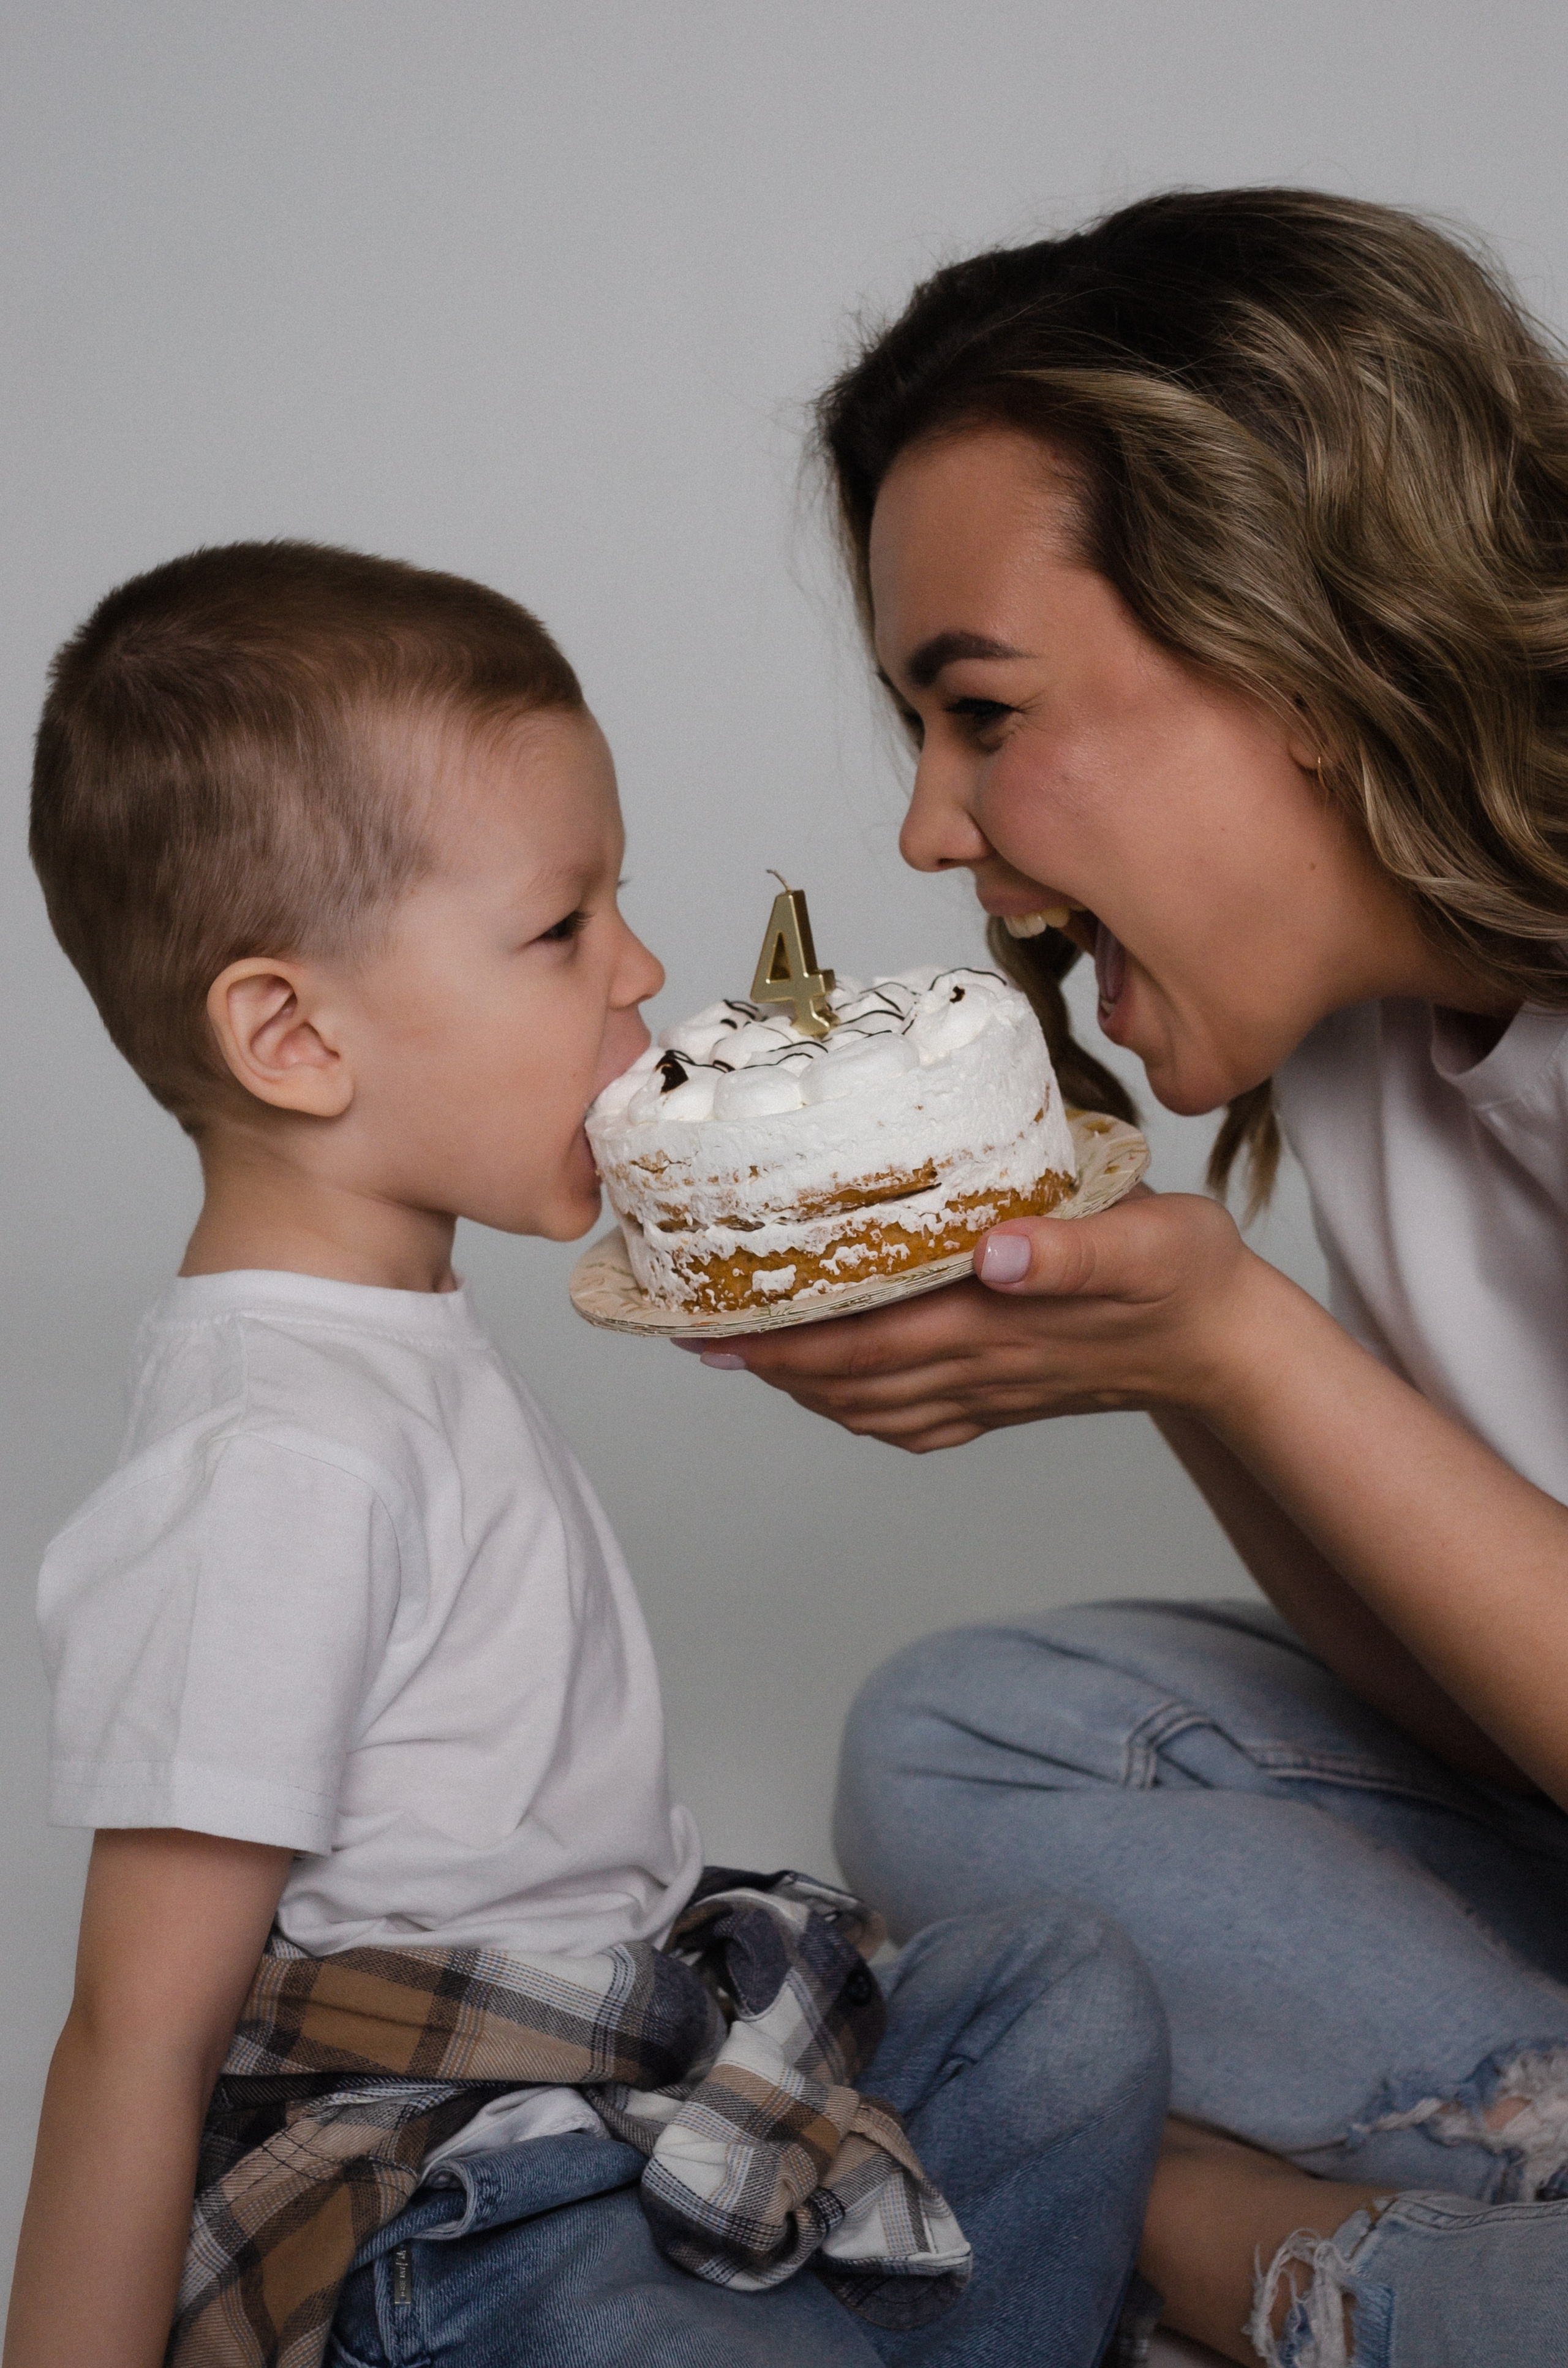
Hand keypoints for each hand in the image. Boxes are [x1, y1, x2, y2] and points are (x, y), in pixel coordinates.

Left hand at [689, 1192, 1258, 1451]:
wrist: (1231, 1346)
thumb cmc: (1188, 1277)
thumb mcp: (1145, 1242)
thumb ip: (1072, 1248)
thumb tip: (997, 1251)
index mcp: (995, 1326)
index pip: (863, 1342)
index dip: (783, 1340)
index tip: (713, 1324)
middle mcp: (980, 1368)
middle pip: (848, 1380)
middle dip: (768, 1363)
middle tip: (695, 1335)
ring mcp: (991, 1392)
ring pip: (872, 1405)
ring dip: (802, 1386)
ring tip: (747, 1355)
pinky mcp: (1005, 1397)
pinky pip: (914, 1420)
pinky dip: (860, 1410)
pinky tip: (838, 1389)